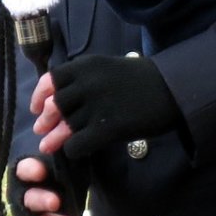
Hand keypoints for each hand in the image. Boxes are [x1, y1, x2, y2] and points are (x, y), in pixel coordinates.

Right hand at [11, 156, 86, 215]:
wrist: (64, 183)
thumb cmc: (62, 167)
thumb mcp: (66, 158)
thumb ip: (67, 153)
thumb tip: (74, 140)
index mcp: (25, 173)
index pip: (22, 170)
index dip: (29, 170)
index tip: (41, 170)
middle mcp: (22, 196)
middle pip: (27, 200)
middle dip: (40, 201)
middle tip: (56, 201)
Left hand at [37, 56, 182, 160]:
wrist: (178, 90)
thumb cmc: (146, 80)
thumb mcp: (111, 70)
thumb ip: (84, 82)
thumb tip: (54, 103)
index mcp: (88, 66)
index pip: (51, 80)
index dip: (40, 96)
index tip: (37, 108)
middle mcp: (89, 83)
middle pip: (56, 106)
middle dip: (47, 120)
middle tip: (43, 130)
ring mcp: (99, 106)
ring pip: (66, 126)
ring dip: (58, 137)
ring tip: (51, 144)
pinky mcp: (109, 127)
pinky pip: (77, 143)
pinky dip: (73, 149)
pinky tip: (78, 149)